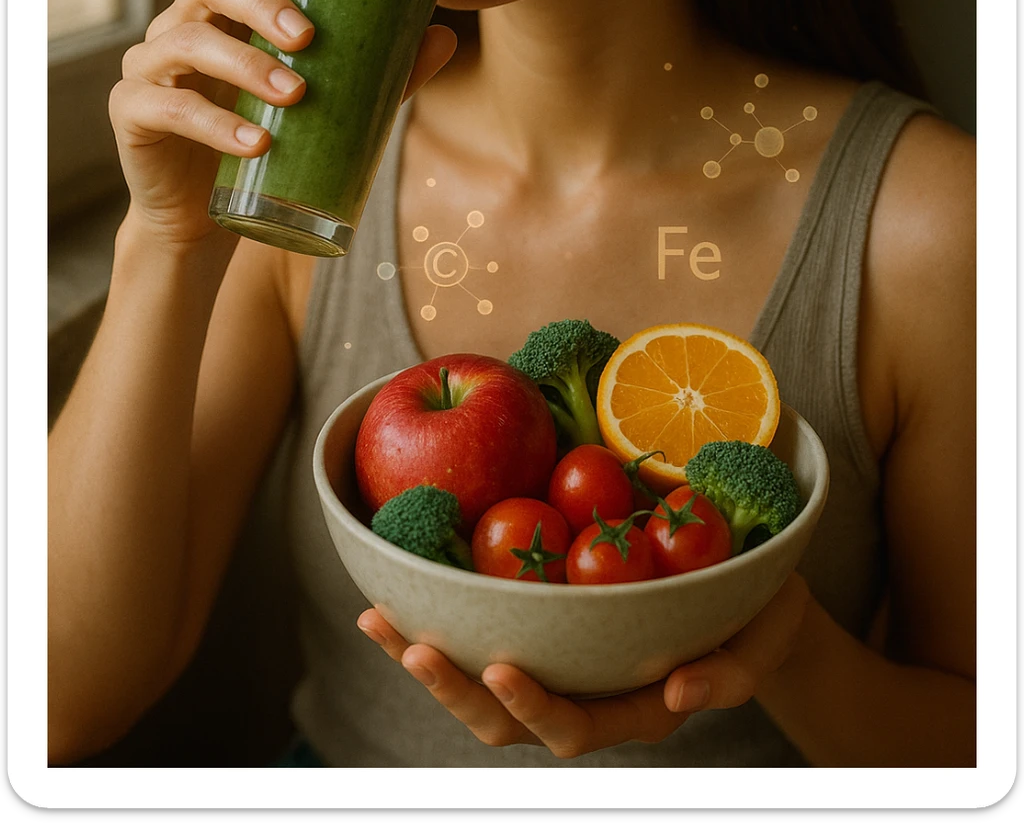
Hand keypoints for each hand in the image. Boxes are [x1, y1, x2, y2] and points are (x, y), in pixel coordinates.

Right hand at [109, 0, 455, 247]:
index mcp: (224, 7)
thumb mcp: (327, 101)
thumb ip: (379, 71)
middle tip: (308, 35)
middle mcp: (181, 23)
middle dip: (259, 1)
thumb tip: (443, 36)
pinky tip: (256, 144)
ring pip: (188, 41)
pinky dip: (216, 124)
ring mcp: (151, 66)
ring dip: (245, 64)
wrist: (210, 214)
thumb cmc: (270, 138)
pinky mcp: (135, 113)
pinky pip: (170, 107)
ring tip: (294, 94)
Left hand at [358, 574, 807, 756]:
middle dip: (453, 690)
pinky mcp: (546, 624)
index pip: (572, 725)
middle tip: (409, 648)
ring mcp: (560, 662)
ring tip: (377, 620)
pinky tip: (398, 587)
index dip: (532, 706)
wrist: (751, 595)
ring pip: (479, 682)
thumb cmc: (759, 618)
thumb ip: (728, 674)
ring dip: (425, 654)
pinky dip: (438, 614)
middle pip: (506, 718)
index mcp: (633, 708)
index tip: (500, 669)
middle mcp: (585, 694)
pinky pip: (484, 630)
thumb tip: (681, 693)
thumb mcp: (760, 643)